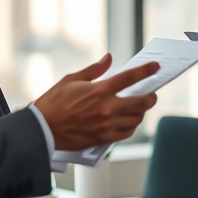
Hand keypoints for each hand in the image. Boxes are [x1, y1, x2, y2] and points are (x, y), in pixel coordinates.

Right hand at [35, 54, 159, 150]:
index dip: (146, 71)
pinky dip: (130, 126)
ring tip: (137, 108)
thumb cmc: (53, 103)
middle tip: (151, 94)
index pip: (130, 78)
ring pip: (136, 119)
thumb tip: (108, 59)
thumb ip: (94, 69)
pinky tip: (127, 121)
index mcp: (100, 90)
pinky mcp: (103, 138)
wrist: (42, 128)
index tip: (155, 67)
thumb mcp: (71, 79)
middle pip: (141, 102)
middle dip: (150, 97)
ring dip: (140, 112)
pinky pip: (126, 133)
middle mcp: (107, 108)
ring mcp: (106, 125)